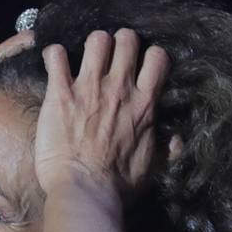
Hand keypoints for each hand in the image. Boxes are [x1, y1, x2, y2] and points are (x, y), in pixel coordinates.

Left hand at [35, 29, 169, 204]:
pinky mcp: (60, 94)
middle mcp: (119, 89)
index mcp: (144, 104)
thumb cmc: (118, 186)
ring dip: (91, 46)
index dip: (150, 57)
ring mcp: (89, 88)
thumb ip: (166, 149)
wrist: (85, 192)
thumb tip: (176, 140)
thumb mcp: (152, 168)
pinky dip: (54, 56)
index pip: (158, 57)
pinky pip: (56, 56)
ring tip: (85, 60)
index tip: (141, 67)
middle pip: (127, 39)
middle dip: (120, 43)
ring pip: (97, 39)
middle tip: (112, 59)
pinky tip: (56, 65)